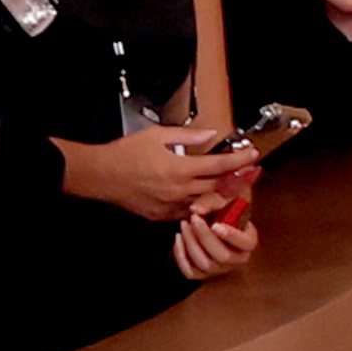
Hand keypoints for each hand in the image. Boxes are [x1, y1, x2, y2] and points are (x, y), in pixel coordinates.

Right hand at [63, 125, 248, 222]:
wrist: (99, 175)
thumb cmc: (124, 154)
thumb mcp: (157, 135)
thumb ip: (188, 136)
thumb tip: (209, 134)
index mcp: (179, 169)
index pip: (219, 166)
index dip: (239, 160)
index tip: (252, 155)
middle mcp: (178, 190)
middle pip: (218, 187)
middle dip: (235, 178)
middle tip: (245, 171)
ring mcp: (170, 206)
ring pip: (205, 202)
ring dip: (218, 193)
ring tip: (226, 184)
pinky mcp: (161, 216)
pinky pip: (188, 212)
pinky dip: (198, 204)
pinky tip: (201, 197)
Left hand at [170, 203, 263, 282]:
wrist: (212, 223)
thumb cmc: (220, 212)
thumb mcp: (220, 202)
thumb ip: (211, 202)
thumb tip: (195, 210)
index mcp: (248, 241)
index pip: (247, 244)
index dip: (232, 237)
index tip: (216, 225)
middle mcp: (237, 259)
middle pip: (223, 256)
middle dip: (205, 237)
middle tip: (194, 219)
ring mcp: (220, 269)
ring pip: (206, 264)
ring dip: (191, 243)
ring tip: (184, 225)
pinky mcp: (203, 274)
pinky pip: (190, 272)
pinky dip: (181, 256)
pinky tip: (178, 238)